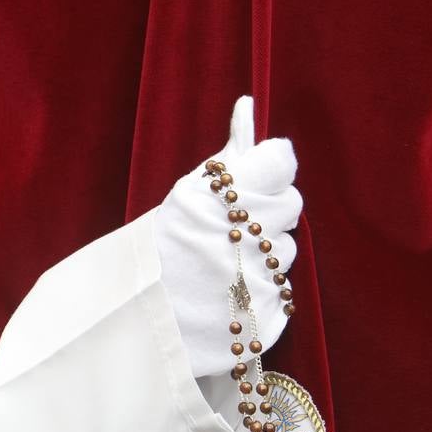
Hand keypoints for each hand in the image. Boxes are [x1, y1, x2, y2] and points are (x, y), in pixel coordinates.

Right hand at [154, 97, 301, 378]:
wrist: (140, 325)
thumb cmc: (160, 251)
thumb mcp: (185, 198)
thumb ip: (225, 159)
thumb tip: (247, 105)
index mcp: (215, 198)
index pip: (281, 162)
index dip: (268, 171)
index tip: (251, 182)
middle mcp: (242, 236)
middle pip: (290, 204)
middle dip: (267, 213)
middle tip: (232, 229)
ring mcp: (259, 281)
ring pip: (287, 250)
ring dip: (264, 255)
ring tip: (225, 266)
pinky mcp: (269, 317)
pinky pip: (284, 290)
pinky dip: (261, 291)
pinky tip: (229, 295)